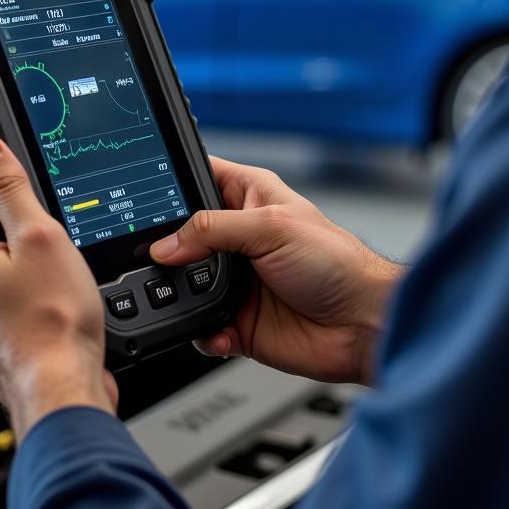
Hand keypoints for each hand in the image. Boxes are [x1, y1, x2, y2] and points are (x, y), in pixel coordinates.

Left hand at [0, 134, 116, 437]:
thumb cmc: (53, 322)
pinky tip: (51, 307)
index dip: (2, 186)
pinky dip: (23, 301)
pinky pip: (2, 307)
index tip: (29, 192)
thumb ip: (9, 187)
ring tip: (55, 278)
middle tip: (53, 240)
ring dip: (20, 268)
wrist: (60, 392)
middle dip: (16, 231)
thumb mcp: (39, 235)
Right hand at [151, 157, 403, 384]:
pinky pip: (201, 326)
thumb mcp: (271, 228)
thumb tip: (166, 244)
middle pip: (181, 236)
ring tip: (191, 296)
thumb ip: (213, 230)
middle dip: (167, 249)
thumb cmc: (338, 264)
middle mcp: (238, 238)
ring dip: (182, 294)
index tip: (143, 194)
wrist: (364, 325)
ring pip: (183, 284)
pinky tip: (219, 329)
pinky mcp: (237, 320)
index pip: (198, 177)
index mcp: (248, 198)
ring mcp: (235, 280)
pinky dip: (203, 331)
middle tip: (162, 259)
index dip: (172, 182)